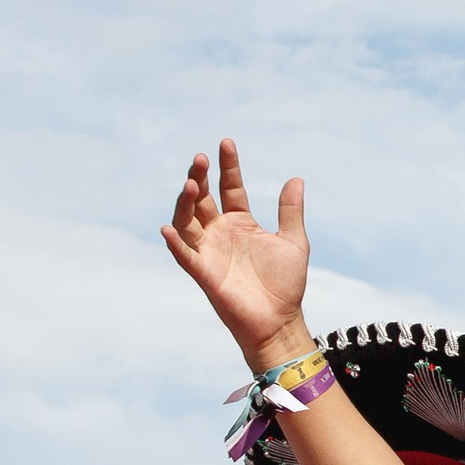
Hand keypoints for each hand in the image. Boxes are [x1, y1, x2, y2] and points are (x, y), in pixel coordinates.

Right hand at [161, 138, 313, 362]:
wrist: (280, 321)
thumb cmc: (286, 284)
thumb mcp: (294, 241)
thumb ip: (290, 211)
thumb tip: (295, 179)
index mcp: (241, 223)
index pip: (230, 188)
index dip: (228, 166)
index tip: (226, 143)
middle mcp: (221, 233)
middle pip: (203, 199)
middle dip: (200, 177)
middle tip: (201, 158)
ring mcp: (209, 252)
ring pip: (188, 220)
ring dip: (186, 202)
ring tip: (192, 183)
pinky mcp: (203, 273)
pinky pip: (184, 255)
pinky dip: (175, 243)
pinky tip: (169, 227)